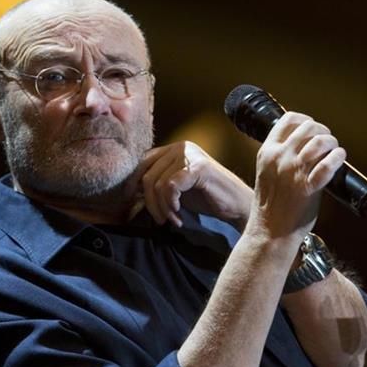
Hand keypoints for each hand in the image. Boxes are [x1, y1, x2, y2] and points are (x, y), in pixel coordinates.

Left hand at [137, 141, 252, 229]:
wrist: (236, 204)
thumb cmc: (207, 197)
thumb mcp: (177, 187)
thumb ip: (157, 182)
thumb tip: (131, 188)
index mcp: (174, 148)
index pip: (143, 162)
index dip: (132, 182)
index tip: (130, 200)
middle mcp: (181, 146)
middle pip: (148, 174)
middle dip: (150, 202)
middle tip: (160, 219)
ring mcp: (190, 155)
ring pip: (158, 183)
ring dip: (162, 208)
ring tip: (172, 219)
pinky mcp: (198, 167)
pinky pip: (171, 187)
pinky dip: (171, 204)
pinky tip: (179, 214)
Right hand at [248, 111, 345, 239]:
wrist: (269, 232)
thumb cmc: (270, 206)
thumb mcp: (267, 173)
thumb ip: (280, 157)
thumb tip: (304, 144)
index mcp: (267, 152)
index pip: (288, 120)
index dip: (305, 119)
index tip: (312, 127)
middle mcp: (279, 158)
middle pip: (308, 127)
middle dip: (323, 131)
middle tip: (328, 142)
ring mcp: (293, 172)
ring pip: (319, 141)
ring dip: (332, 143)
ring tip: (334, 150)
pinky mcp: (307, 187)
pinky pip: (327, 165)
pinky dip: (337, 158)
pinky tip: (339, 158)